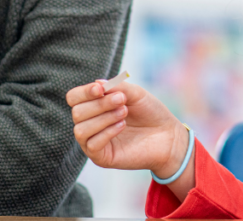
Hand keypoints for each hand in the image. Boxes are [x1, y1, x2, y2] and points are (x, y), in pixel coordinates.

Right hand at [66, 79, 188, 179]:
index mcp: (94, 107)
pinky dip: (107, 132)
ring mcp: (94, 142)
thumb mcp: (135, 93)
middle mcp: (90, 124)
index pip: (74, 98)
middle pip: (77, 113)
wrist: (168, 135)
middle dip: (99, 104)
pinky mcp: (102, 158)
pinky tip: (122, 125)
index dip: (84, 92)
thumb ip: (116, 87)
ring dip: (103, 118)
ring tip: (124, 112)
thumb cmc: (150, 112)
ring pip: (81, 130)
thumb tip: (96, 83)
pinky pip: (92, 145)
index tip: (102, 89)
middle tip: (122, 100)